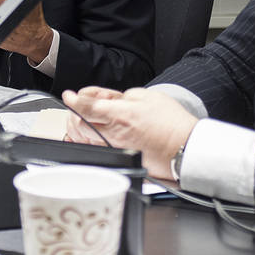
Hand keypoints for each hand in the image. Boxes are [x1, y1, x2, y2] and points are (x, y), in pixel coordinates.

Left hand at [61, 86, 197, 179]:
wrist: (185, 147)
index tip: (69, 95)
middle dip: (74, 113)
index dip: (73, 100)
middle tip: (79, 106)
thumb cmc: (172, 123)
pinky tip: (94, 132)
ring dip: (80, 127)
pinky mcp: (120, 158)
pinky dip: (89, 139)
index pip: (86, 107)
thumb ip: (122, 96)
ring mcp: (115, 148)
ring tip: (86, 118)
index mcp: (120, 114)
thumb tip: (106, 99)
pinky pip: (96, 149)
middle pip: (79, 124)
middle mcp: (114, 134)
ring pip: (85, 139)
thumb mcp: (147, 96)